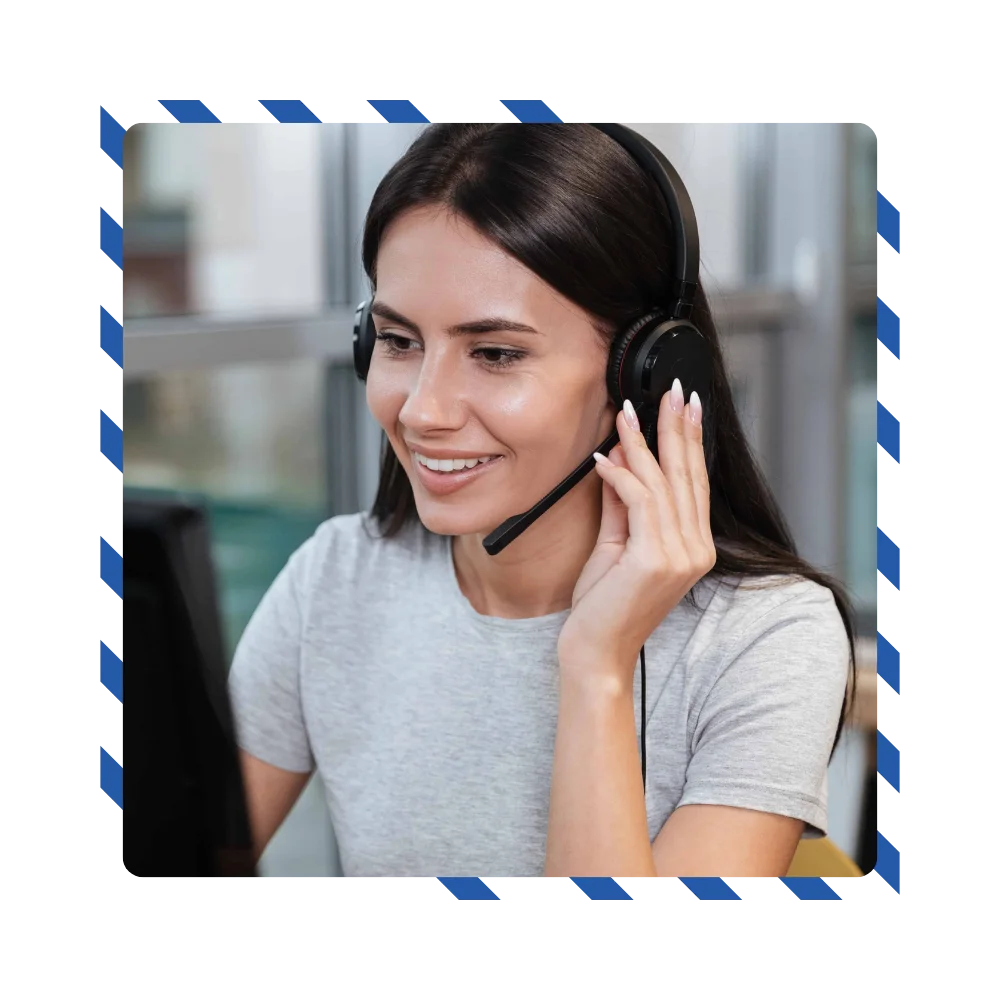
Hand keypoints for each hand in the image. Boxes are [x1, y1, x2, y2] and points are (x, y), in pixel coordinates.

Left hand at [558, 380, 715, 683]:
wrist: (595, 652)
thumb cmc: (602, 607)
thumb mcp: (615, 546)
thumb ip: (622, 506)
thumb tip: (620, 460)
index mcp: (693, 548)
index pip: (694, 484)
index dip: (689, 442)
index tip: (685, 407)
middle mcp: (695, 549)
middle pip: (686, 476)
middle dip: (677, 429)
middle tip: (671, 391)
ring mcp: (680, 555)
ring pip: (662, 483)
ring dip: (641, 443)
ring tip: (626, 412)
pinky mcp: (656, 558)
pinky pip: (639, 501)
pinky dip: (620, 475)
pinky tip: (603, 456)